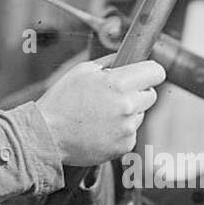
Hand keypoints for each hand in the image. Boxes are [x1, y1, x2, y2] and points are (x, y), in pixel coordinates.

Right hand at [36, 54, 165, 166]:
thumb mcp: (82, 71)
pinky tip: (99, 129)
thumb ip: (110, 62)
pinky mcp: (125, 146)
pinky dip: (119, 131)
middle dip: (137, 92)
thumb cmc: (62, 100)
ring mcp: (128, 128)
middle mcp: (128, 106)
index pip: (156, 72)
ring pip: (140, 114)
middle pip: (151, 95)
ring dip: (127, 113)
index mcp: (119, 83)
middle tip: (114, 95)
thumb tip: (129, 58)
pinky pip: (130, 132)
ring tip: (100, 115)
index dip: (150, 71)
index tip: (144, 74)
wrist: (47, 135)